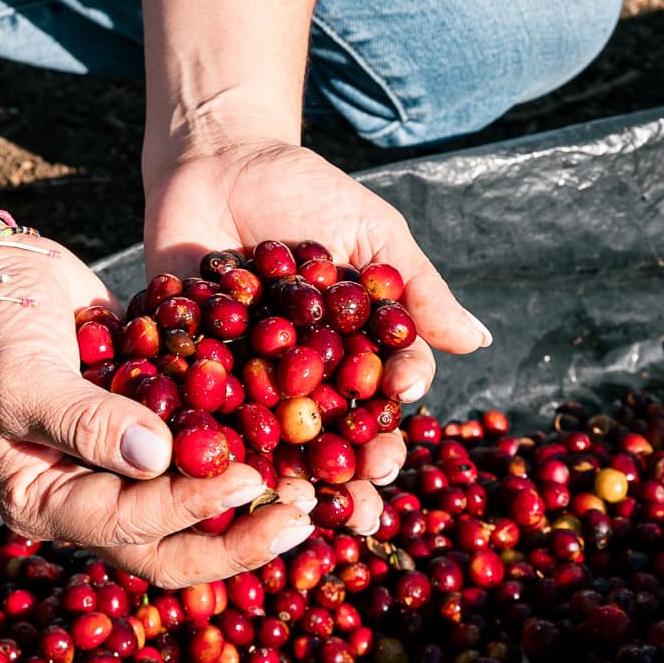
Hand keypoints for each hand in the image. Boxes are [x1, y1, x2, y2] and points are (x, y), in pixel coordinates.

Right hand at [0, 234, 315, 585]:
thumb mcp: (24, 378)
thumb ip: (87, 422)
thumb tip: (160, 461)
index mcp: (47, 504)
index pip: (130, 528)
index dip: (192, 511)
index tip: (249, 479)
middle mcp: (87, 496)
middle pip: (172, 541)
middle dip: (240, 534)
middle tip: (304, 513)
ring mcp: (119, 461)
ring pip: (194, 502)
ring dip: (252, 499)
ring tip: (311, 485)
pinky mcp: (147, 420)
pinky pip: (199, 446)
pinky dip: (242, 443)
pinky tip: (293, 431)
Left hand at [143, 134, 492, 527]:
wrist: (217, 158)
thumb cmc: (305, 190)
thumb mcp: (369, 231)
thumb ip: (417, 287)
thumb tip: (480, 340)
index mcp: (351, 354)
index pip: (379, 400)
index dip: (390, 422)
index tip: (396, 426)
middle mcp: (299, 377)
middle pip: (327, 437)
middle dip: (344, 473)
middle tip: (354, 498)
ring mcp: (240, 377)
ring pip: (264, 438)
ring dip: (280, 477)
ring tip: (291, 504)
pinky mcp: (183, 367)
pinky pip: (193, 406)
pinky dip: (203, 433)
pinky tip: (213, 461)